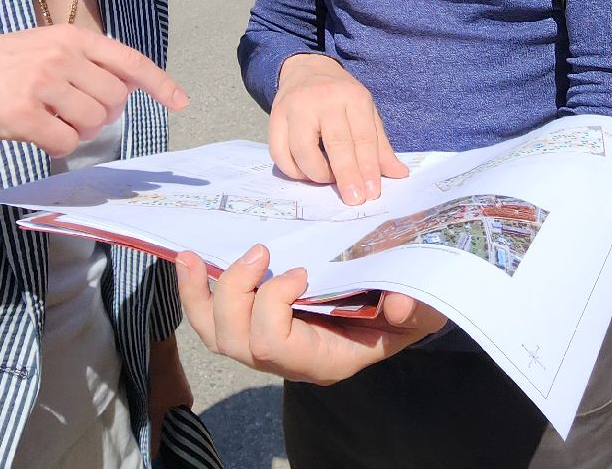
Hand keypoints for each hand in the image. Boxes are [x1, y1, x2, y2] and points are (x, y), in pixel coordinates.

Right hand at [0, 25, 186, 157]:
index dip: (159, 84)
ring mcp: (40, 84)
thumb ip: (78, 61)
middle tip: (66, 113)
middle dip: (98, 116)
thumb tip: (120, 89)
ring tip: (44, 119)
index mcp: (67, 37)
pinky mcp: (22, 114)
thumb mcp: (37, 46)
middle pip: (113, 101)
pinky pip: (65, 143)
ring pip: (92, 124)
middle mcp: (58, 55)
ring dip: (75, 131)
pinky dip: (56, 146)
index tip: (181, 102)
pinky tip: (32, 132)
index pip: (128, 60)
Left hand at [147, 335, 191, 457]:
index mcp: (185, 402)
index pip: (176, 426)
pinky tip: (134, 395)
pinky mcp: (157, 371)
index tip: (151, 439)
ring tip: (135, 410)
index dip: (164, 434)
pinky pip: (151, 389)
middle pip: (165, 413)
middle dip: (154, 420)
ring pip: (157, 401)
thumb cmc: (160, 376)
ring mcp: (169, 380)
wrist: (155, 341)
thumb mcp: (156, 409)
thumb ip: (154, 433)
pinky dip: (144, 394)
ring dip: (147, 406)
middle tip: (140, 426)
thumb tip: (152, 456)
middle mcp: (179, 392)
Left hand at [174, 246, 444, 385]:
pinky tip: (189, 261)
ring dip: (203, 294)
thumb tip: (399, 305)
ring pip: (216, 335)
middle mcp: (290, 361)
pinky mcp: (257, 328)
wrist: (403, 310)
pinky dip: (196, 293)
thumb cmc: (411, 306)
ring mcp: (269, 347)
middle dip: (236, 293)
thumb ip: (414, 308)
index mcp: (325, 360)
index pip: (276, 345)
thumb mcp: (422, 307)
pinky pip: (214, 321)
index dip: (273, 305)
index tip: (300, 271)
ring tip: (195, 255)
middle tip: (261, 251)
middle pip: (237, 342)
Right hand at [271, 54, 406, 204]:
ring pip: (302, 150)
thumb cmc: (341, 96)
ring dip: (316, 174)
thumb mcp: (366, 112)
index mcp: (353, 97)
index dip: (368, 167)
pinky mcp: (275, 116)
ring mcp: (296, 107)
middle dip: (346, 175)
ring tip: (327, 180)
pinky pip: (278, 151)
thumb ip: (380, 145)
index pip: (364, 137)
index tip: (372, 192)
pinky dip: (292, 170)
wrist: (307, 69)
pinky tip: (304, 174)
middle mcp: (324, 99)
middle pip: (336, 143)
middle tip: (354, 199)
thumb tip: (400, 174)